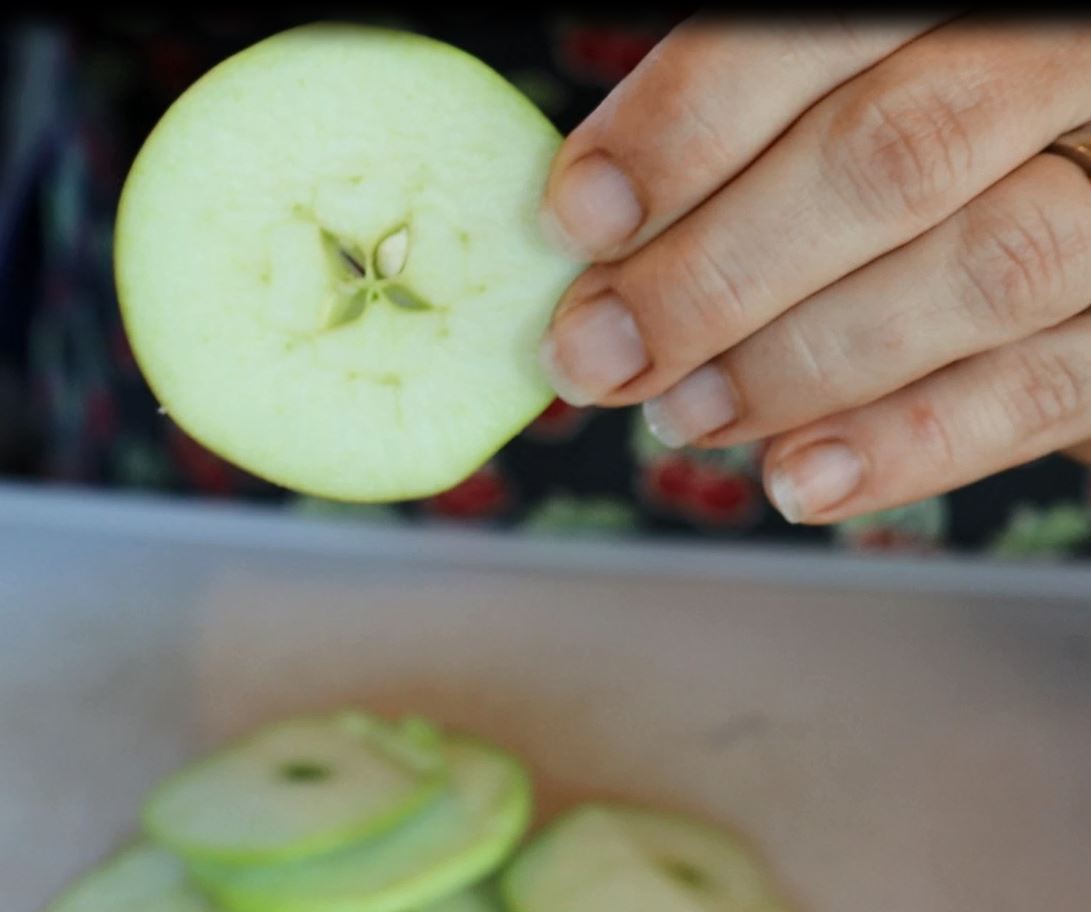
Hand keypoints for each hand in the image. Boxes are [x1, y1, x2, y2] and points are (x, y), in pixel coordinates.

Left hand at [536, 15, 1090, 522]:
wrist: (1055, 180)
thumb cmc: (907, 136)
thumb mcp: (833, 92)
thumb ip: (740, 131)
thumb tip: (594, 227)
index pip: (813, 29)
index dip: (685, 129)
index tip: (579, 219)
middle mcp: (1062, 62)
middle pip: (890, 157)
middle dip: (715, 276)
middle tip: (600, 353)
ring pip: (980, 270)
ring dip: (798, 365)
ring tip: (685, 416)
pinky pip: (1044, 389)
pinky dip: (911, 445)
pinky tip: (801, 480)